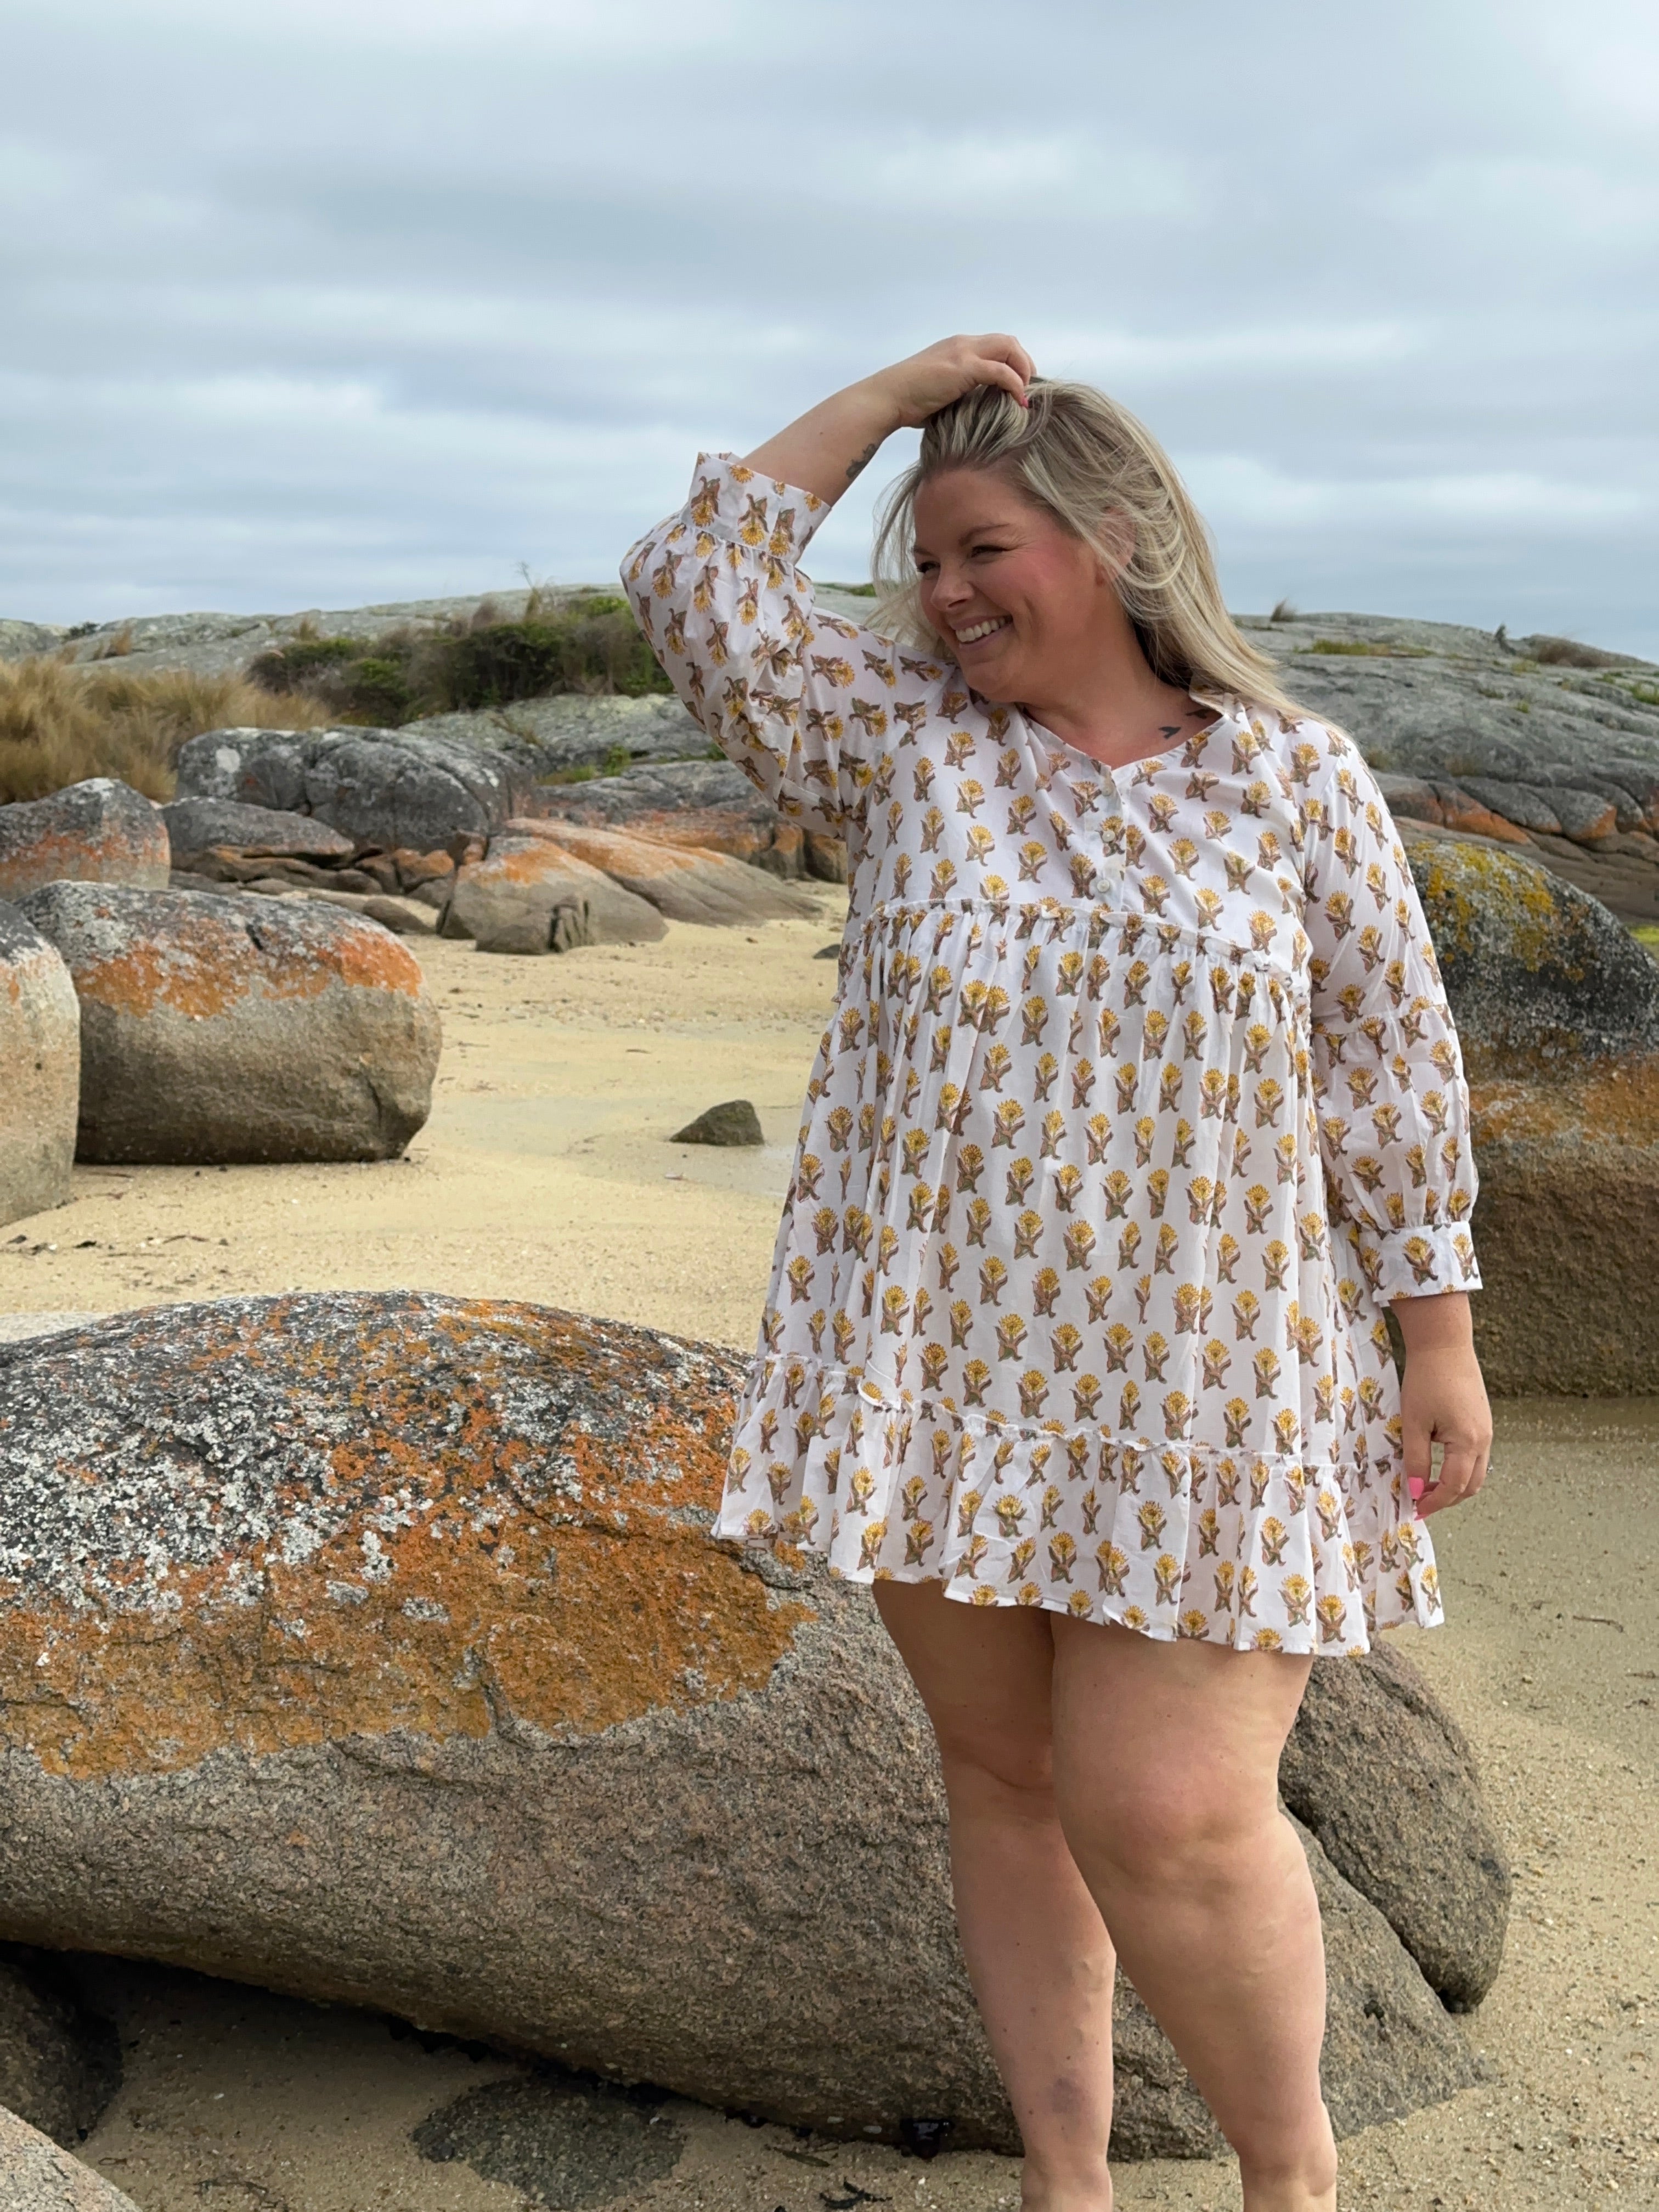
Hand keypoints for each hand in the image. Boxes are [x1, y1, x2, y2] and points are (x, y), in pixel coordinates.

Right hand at [865, 333, 1035, 428]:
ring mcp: (962, 352)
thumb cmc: (908, 403)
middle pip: (1009, 342)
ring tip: (1024, 396)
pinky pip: (1001, 371)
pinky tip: (1017, 402)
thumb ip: (960, 393)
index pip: (996, 345)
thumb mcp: (940, 393)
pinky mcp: (963, 368)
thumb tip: (977, 411)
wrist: (887, 398)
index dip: (1014, 363)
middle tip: (1028, 391)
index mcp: (957, 347)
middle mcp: (962, 343)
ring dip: (1023, 371)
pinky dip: (1014, 385)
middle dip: (1025, 365)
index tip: (1019, 388)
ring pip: (1009, 348)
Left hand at [1392, 1294, 1491, 1516]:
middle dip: (1447, 1499)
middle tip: (1421, 1503)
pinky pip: (1476, 1456)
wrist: (1445, 1345)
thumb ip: (1416, 1458)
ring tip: (1426, 1486)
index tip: (1415, 1509)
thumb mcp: (1414, 1422)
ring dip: (1454, 1485)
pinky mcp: (1483, 1422)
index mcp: (1468, 1442)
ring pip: (1476, 1472)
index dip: (1434, 1501)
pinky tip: (1438, 1465)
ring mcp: (1487, 1431)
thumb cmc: (1426, 1380)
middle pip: (1470, 1485)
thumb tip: (1416, 1489)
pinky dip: (1459, 1469)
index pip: (1454, 1486)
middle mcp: (1484, 1440)